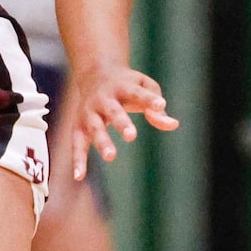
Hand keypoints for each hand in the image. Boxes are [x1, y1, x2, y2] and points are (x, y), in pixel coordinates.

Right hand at [70, 63, 178, 180]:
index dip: (149, 99)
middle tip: (131, 135)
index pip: (138, 93)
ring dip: (102, 142)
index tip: (160, 105)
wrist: (94, 73)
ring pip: (95, 128)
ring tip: (111, 156)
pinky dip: (77, 159)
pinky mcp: (79, 126)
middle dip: (121, 123)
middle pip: (113, 111)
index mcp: (123, 86)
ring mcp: (90, 112)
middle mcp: (104, 98)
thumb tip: (173, 124)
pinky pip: (77, 143)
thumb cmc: (126, 84)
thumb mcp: (144, 87)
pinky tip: (79, 176)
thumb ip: (157, 106)